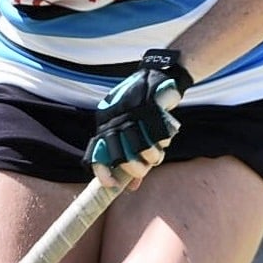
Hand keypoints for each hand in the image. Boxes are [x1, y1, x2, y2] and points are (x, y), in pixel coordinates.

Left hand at [85, 48, 189, 186]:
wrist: (161, 75)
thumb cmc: (144, 108)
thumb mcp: (132, 129)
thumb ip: (130, 156)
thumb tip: (130, 186)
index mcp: (104, 123)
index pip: (96, 152)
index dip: (102, 172)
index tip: (113, 185)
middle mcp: (114, 118)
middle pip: (122, 157)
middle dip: (136, 168)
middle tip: (146, 165)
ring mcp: (131, 113)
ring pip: (143, 149)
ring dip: (154, 155)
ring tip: (159, 150)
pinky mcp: (151, 107)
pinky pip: (160, 137)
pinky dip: (165, 141)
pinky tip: (166, 136)